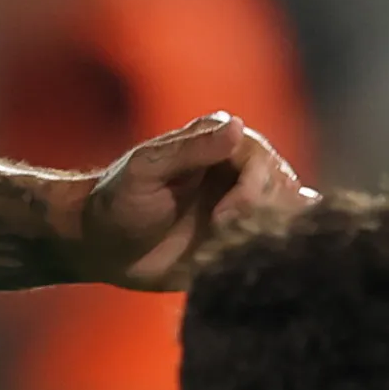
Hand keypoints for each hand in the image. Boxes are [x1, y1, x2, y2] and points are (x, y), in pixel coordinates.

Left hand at [69, 114, 305, 291]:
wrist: (103, 246)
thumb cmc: (117, 202)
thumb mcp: (147, 170)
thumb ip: (190, 149)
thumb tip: (237, 127)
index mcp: (218, 141)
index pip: (261, 159)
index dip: (252, 189)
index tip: (225, 217)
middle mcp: (238, 170)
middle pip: (282, 187)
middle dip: (261, 215)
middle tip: (225, 236)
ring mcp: (243, 205)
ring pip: (285, 216)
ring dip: (269, 235)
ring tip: (235, 250)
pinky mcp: (241, 237)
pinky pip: (274, 243)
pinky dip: (273, 253)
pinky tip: (259, 261)